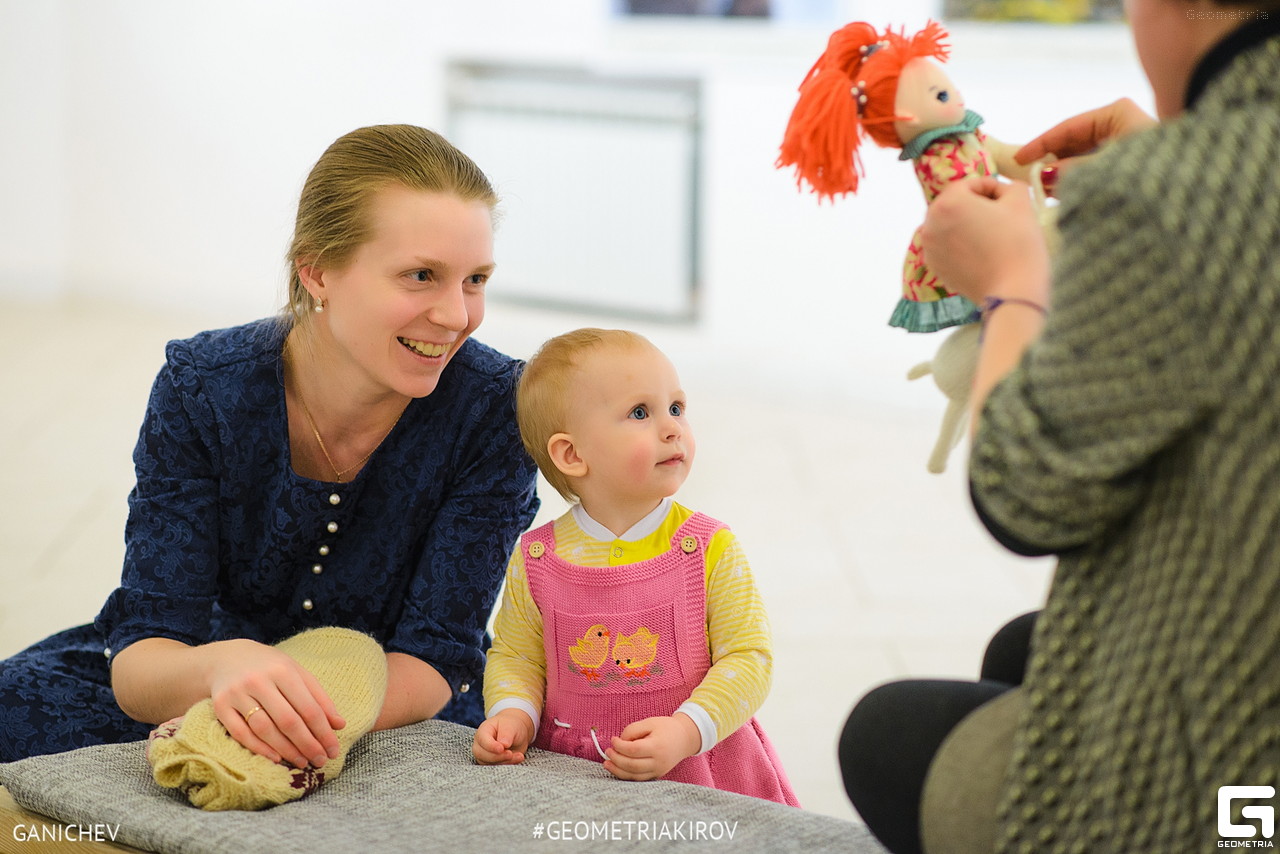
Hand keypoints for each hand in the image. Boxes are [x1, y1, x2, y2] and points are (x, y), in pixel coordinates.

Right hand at [205, 639, 344, 768]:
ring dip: (286, 750)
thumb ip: (319, 697)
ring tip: (302, 762)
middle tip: (321, 761)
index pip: (308, 708)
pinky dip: (259, 748)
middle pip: (288, 721)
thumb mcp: (297, 673)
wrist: (227, 658)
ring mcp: (237, 694)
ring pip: (265, 729)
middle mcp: (259, 681)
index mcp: (283, 670)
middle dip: (307, 744)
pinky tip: (276, 758)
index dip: (323, 732)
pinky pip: (241, 733)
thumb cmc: (270, 668)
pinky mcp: (220, 706)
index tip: (333, 750)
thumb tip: (339, 724)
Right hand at [473, 708, 535, 764]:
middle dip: (497, 756)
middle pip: (481, 754)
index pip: (482, 740)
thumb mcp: (511, 726)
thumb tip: (503, 745)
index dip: (491, 746)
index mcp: (483, 730)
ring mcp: (485, 755)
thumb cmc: (511, 726)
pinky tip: (518, 758)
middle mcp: (481, 744)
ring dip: (505, 762)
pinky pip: (497, 768)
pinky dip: (508, 764)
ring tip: (519, 755)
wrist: (516, 732)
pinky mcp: (492, 763)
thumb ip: (506, 734)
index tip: (502, 748)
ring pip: (489, 763)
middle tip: (510, 754)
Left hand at [605, 713, 700, 781]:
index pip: (633, 750)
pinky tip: (617, 769)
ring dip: (618, 771)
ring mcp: (658, 770)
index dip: (619, 746)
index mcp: (657, 746)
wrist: (685, 738)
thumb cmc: (666, 728)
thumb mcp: (649, 722)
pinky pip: (639, 779)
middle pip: (632, 765)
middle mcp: (658, 762)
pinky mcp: (657, 775)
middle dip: (616, 759)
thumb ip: (632, 730)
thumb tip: (619, 742)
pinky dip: (626, 775)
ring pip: (634, 776)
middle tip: (607, 751)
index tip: (613, 740)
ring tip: (607, 763)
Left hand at [921, 177, 1049, 305]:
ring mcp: (929, 247)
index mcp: (948, 202)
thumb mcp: (1020, 201)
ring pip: (948, 225)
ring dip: (967, 224)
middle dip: (976, 205)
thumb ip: (1008, 185)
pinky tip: (981, 253)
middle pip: (955, 203)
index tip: (1008, 200)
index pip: (970, 184)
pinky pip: (946, 246)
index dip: (993, 188)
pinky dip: (960, 244)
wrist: (1012, 289)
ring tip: (991, 235)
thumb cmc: (1018, 242)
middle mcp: (930, 223)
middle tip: (1000, 216)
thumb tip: (1001, 190)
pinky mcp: (934, 267)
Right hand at [1015, 98, 1156, 192]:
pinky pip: (1098, 169)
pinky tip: (1066, 195)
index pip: (1067, 127)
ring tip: (1044, 191)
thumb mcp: (1103, 169)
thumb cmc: (1150, 173)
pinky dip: (1081, 181)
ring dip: (1065, 174)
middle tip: (1028, 179)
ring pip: (1085, 157)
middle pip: (1075, 142)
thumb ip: (1071, 171)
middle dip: (1052, 161)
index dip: (1040, 144)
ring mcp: (1128, 144)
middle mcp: (1122, 124)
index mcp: (1116, 114)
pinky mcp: (1133, 164)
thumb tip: (1046, 175)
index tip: (1017, 160)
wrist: (1192, 194)